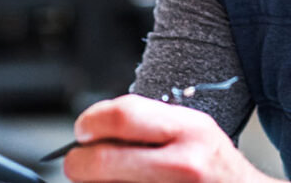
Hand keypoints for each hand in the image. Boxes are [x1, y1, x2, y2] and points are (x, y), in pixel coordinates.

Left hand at [63, 94, 273, 182]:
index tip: (82, 130)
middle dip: (79, 161)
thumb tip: (90, 130)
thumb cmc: (213, 166)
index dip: (91, 122)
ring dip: (95, 182)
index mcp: (190, 130)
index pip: (122, 116)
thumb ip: (145, 123)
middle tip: (77, 160)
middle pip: (103, 160)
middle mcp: (184, 164)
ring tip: (109, 177)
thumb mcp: (192, 129)